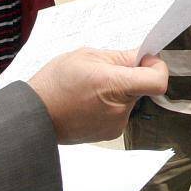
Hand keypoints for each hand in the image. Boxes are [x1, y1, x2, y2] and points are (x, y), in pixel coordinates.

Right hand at [28, 48, 167, 143]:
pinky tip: (89, 100)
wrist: (34, 117)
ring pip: (131, 99)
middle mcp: (120, 109)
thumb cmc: (54, 85)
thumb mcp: (86, 56)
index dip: (157, 66)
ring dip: (119, 90)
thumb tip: (142, 56)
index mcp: (115, 86)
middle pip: (143, 87)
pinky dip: (111, 103)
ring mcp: (115, 125)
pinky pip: (120, 112)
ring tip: (91, 87)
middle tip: (105, 69)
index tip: (145, 59)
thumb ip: (119, 57)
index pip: (157, 80)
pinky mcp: (109, 134)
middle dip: (130, 75)